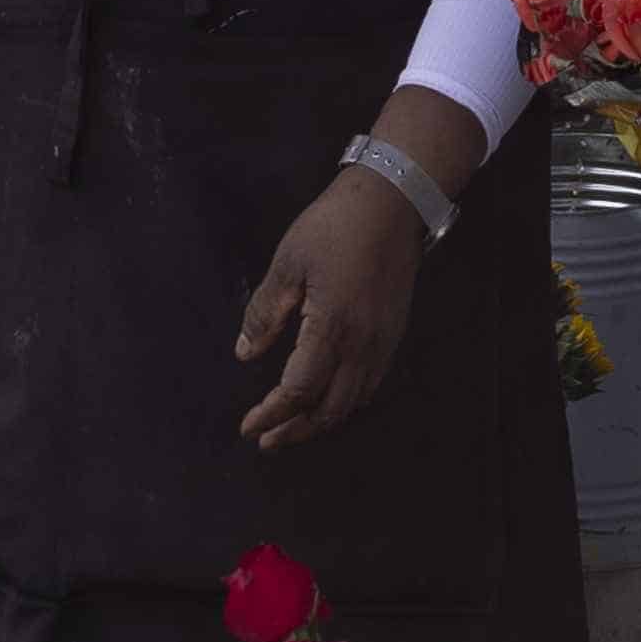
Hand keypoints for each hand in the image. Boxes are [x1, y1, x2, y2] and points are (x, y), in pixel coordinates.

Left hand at [235, 172, 425, 449]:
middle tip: (267, 440)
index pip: (298, 390)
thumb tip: (246, 352)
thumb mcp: (288, 263)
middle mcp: (362, 344)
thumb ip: (264, 312)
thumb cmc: (335, 226)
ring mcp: (383, 341)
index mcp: (331, 328)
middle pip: (329, 409)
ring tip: (294, 425)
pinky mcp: (394, 332)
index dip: (271, 414)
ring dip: (321, 419)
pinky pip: (370, 383)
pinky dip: (346, 401)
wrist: (392, 201)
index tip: (248, 427)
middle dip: (296, 431)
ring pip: (353, 401)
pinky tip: (329, 396)